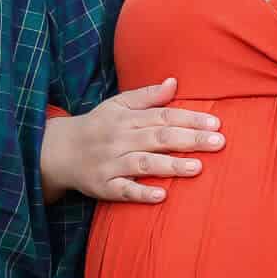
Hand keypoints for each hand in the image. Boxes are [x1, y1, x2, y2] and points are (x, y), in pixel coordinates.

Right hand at [41, 77, 225, 204]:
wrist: (57, 151)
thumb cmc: (96, 126)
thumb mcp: (117, 105)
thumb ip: (147, 96)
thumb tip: (174, 82)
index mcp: (127, 118)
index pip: (163, 116)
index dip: (190, 119)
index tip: (215, 123)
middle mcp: (120, 139)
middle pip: (158, 138)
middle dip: (190, 139)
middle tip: (219, 142)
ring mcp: (111, 163)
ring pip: (144, 163)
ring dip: (171, 165)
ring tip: (198, 167)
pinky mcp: (103, 186)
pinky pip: (123, 190)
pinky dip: (141, 192)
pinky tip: (162, 195)